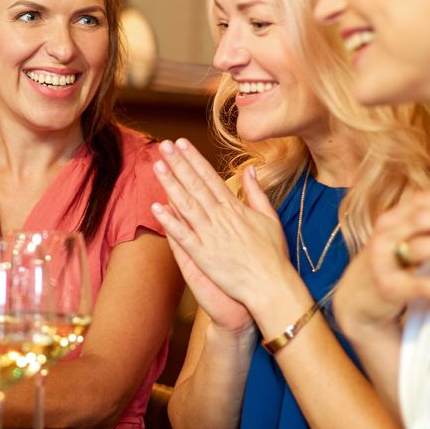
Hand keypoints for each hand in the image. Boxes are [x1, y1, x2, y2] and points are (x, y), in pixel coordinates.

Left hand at [152, 138, 294, 323]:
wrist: (272, 285)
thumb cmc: (273, 255)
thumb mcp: (270, 218)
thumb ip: (256, 192)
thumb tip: (250, 169)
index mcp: (235, 208)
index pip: (210, 177)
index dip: (194, 159)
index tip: (182, 143)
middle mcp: (221, 218)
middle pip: (195, 185)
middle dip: (179, 164)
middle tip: (164, 146)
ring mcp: (210, 236)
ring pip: (186, 205)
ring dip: (171, 185)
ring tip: (157, 166)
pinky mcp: (203, 255)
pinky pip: (183, 236)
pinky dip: (169, 221)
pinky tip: (156, 207)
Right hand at [341, 191, 429, 331]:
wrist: (355, 298)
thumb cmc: (387, 265)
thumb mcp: (397, 239)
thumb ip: (422, 226)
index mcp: (389, 221)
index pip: (418, 201)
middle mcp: (383, 237)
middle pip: (419, 219)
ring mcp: (383, 262)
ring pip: (418, 247)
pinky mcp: (389, 287)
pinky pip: (419, 285)